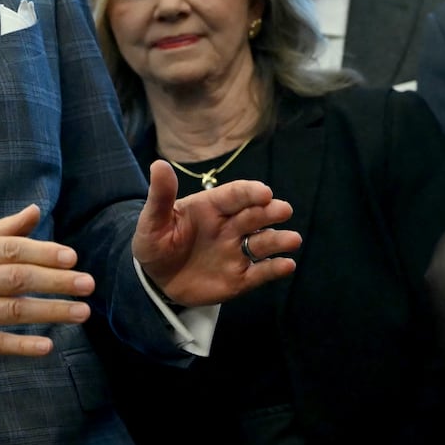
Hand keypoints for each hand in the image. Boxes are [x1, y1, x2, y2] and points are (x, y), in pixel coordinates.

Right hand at [0, 205, 93, 360]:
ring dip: (49, 312)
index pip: (10, 249)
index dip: (43, 252)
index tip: (72, 257)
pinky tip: (46, 346)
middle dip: (55, 281)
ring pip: (10, 311)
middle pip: (15, 279)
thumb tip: (35, 210)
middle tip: (87, 284)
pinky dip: (20, 345)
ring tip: (80, 312)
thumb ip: (1, 231)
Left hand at [133, 160, 299, 305]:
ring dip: (279, 240)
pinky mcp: (239, 277)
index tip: (264, 192)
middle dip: (270, 212)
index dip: (249, 192)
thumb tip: (158, 165)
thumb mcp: (152, 220)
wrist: (154, 279)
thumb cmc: (156, 243)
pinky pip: (260, 272)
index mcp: (211, 207)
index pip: (234, 195)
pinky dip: (275, 268)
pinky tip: (287, 265)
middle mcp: (230, 226)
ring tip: (293, 240)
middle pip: (254, 215)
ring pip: (263, 242)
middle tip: (283, 210)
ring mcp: (236, 251)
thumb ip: (161, 196)